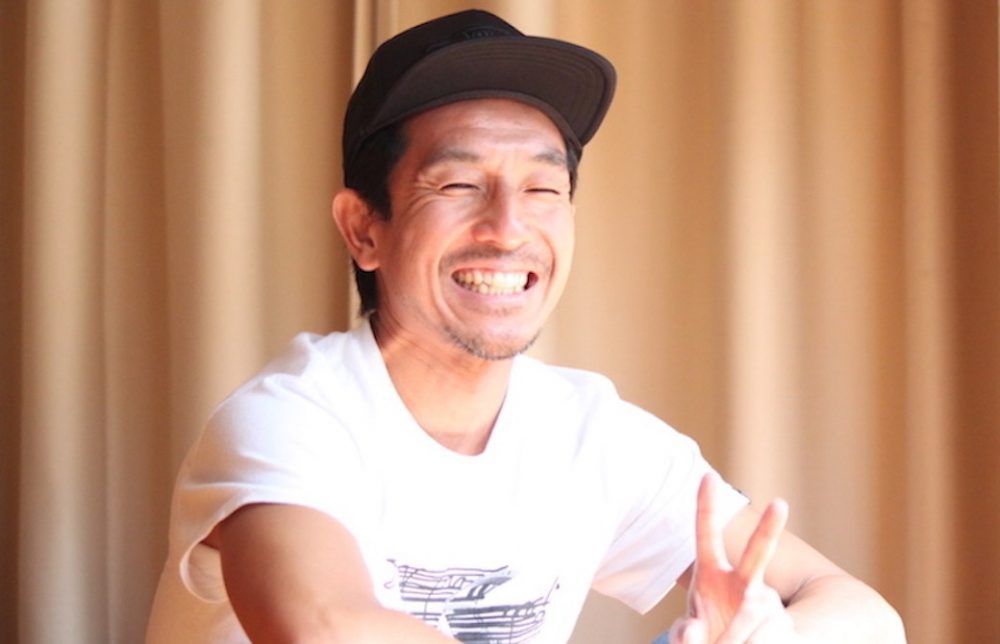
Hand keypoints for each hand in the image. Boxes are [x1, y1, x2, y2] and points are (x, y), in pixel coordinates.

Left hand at [669, 473, 795, 642]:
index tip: (708, 477)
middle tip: (780, 504)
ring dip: (732, 640)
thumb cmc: (708, 634)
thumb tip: (695, 632)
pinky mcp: (784, 624)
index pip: (706, 535)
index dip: (706, 507)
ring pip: (753, 619)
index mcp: (711, 574)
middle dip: (769, 530)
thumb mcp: (689, 633)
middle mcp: (743, 582)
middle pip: (758, 554)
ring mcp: (766, 602)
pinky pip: (766, 638)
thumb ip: (686, 633)